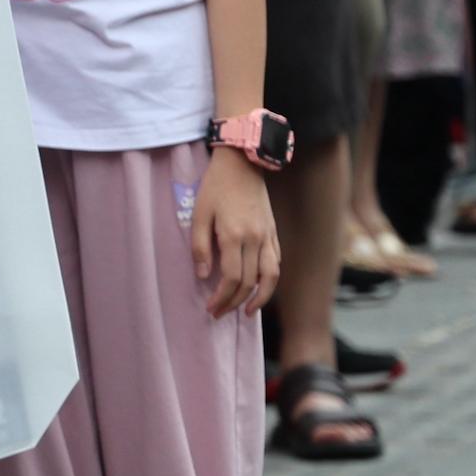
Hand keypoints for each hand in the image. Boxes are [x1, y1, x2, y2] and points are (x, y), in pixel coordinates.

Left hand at [191, 149, 277, 317]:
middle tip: (219, 313)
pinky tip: (259, 287)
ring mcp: (268, 236)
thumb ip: (200, 246)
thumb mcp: (199, 213)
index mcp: (234, 235)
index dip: (222, 297)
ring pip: (270, 276)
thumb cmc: (215, 187)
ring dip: (260, 298)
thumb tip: (203, 276)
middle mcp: (256, 239)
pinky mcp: (274, 232)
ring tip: (246, 311)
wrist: (243, 163)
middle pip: (250, 282)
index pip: (232, 278)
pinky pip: (276, 262)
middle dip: (234, 302)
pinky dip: (270, 280)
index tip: (210, 308)